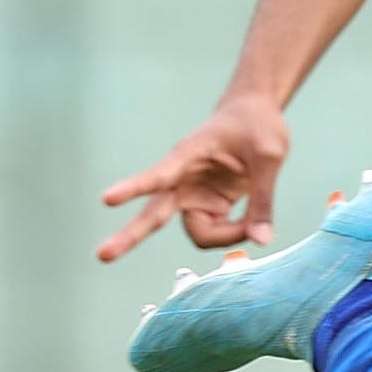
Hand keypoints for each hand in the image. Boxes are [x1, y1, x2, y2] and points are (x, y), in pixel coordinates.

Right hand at [96, 90, 288, 261]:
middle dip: (129, 236)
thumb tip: (261, 241)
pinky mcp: (205, 208)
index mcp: (188, 154)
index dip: (134, 187)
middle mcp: (182, 179)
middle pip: (153, 214)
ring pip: (197, 234)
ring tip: (253, 224)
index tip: (107, 198)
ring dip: (224, 236)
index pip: (158, 174)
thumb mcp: (270, 154)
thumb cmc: (258, 125)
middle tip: (101, 256)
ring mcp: (192, 197)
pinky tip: (249, 223)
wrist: (254, 115)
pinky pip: (213, 234)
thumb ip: (263, 197)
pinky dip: (232, 234)